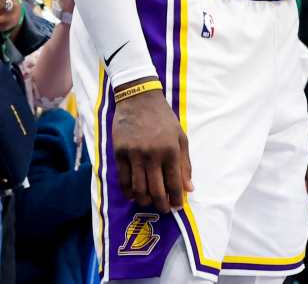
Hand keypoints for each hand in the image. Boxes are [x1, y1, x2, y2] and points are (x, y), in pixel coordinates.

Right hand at [111, 84, 192, 212]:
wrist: (138, 98)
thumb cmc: (163, 117)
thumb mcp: (180, 137)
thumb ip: (185, 164)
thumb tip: (188, 189)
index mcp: (170, 151)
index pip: (174, 184)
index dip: (175, 200)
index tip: (176, 206)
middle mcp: (152, 155)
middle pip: (156, 190)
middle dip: (161, 205)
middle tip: (162, 209)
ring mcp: (134, 154)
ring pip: (138, 188)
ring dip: (144, 200)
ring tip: (147, 202)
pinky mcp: (119, 151)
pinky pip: (123, 178)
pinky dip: (127, 190)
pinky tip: (132, 194)